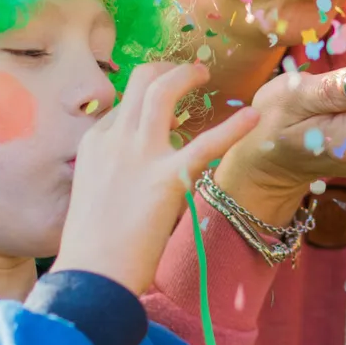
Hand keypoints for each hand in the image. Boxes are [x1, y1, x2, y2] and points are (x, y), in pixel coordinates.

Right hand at [52, 62, 258, 293]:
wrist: (91, 275)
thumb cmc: (93, 244)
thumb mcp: (92, 191)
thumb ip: (115, 166)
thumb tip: (141, 160)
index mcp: (95, 144)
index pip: (124, 105)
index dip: (146, 99)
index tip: (166, 105)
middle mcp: (115, 140)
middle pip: (141, 82)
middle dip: (167, 69)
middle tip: (190, 72)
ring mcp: (140, 155)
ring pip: (163, 92)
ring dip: (187, 75)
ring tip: (205, 73)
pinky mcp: (168, 179)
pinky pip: (206, 144)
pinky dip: (233, 129)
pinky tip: (254, 118)